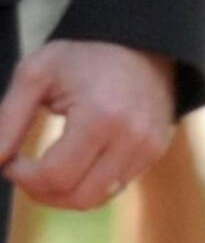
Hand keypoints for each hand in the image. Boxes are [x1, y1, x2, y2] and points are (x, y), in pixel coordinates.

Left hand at [0, 39, 177, 208]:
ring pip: (96, 198)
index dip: (22, 177)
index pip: (55, 175)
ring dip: (62, 193)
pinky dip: (86, 183)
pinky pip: (113, 186)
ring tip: (45, 170)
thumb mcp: (35, 75)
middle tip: (23, 172)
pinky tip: (72, 162)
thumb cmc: (82, 56)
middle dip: (40, 192)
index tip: (9, 161)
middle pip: (77, 197)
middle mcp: (131, 140)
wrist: (141, 44)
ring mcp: (147, 150)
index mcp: (100, 118)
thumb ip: (8, 119)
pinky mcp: (153, 154)